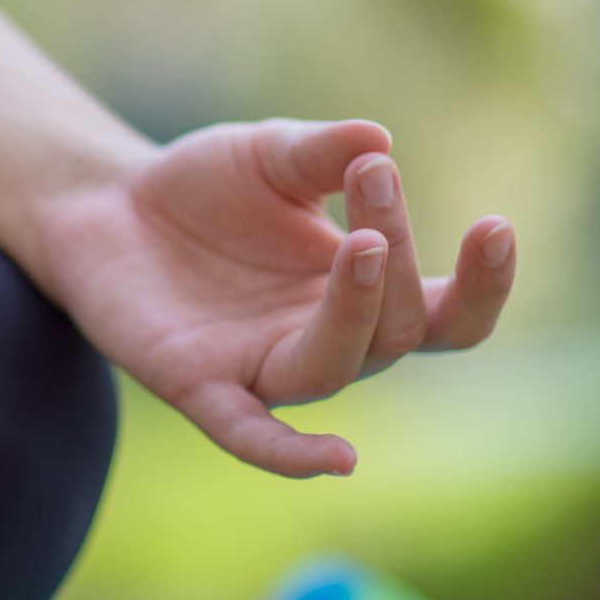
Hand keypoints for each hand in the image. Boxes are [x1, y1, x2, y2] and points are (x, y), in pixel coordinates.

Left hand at [30, 119, 516, 477]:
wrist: (103, 201)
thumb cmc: (205, 185)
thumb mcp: (271, 153)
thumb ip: (323, 152)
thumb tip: (377, 140)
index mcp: (361, 291)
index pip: (446, 313)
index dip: (483, 286)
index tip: (495, 226)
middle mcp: (324, 340)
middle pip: (396, 328)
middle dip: (396, 252)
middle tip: (372, 174)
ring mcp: (263, 369)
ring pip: (334, 368)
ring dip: (358, 312)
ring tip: (362, 241)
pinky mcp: (198, 385)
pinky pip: (252, 435)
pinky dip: (293, 454)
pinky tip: (338, 459)